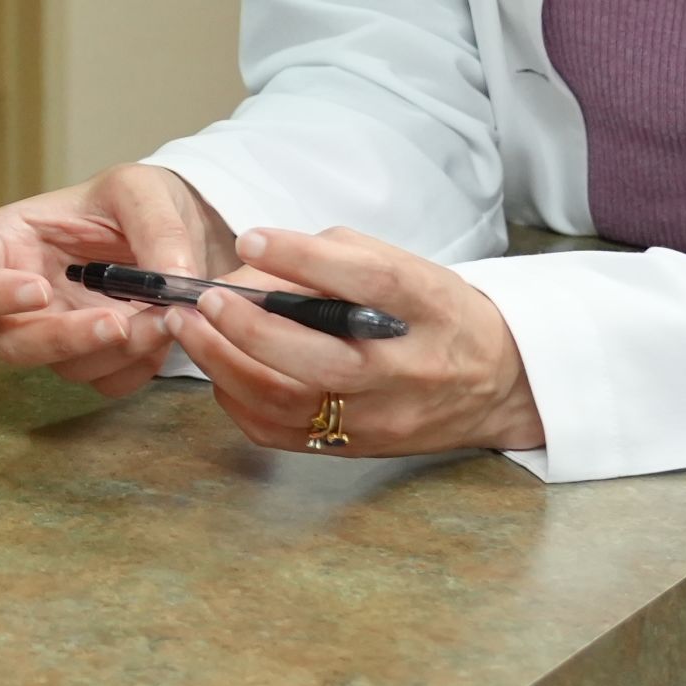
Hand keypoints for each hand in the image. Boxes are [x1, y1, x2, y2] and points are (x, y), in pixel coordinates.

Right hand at [0, 163, 234, 395]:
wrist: (178, 228)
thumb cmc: (135, 199)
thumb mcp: (142, 189)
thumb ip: (156, 228)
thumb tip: (172, 279)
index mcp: (8, 243)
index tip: (41, 290)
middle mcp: (20, 296)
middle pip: (11, 342)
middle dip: (66, 339)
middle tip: (118, 322)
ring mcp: (55, 332)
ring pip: (64, 368)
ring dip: (117, 351)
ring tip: (165, 317)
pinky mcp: (92, 358)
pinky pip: (104, 383)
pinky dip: (138, 367)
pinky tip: (162, 333)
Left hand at [160, 226, 543, 456]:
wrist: (495, 382)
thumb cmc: (435, 314)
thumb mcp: (406, 267)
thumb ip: (334, 258)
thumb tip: (253, 260)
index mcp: (431, 309)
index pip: (372, 282)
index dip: (307, 259)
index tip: (252, 237)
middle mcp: (410, 371)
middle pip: (326, 360)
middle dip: (251, 328)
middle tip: (202, 300)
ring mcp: (383, 419)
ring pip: (294, 404)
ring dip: (228, 364)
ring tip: (190, 328)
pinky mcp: (357, 449)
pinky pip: (281, 432)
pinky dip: (238, 398)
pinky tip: (219, 367)